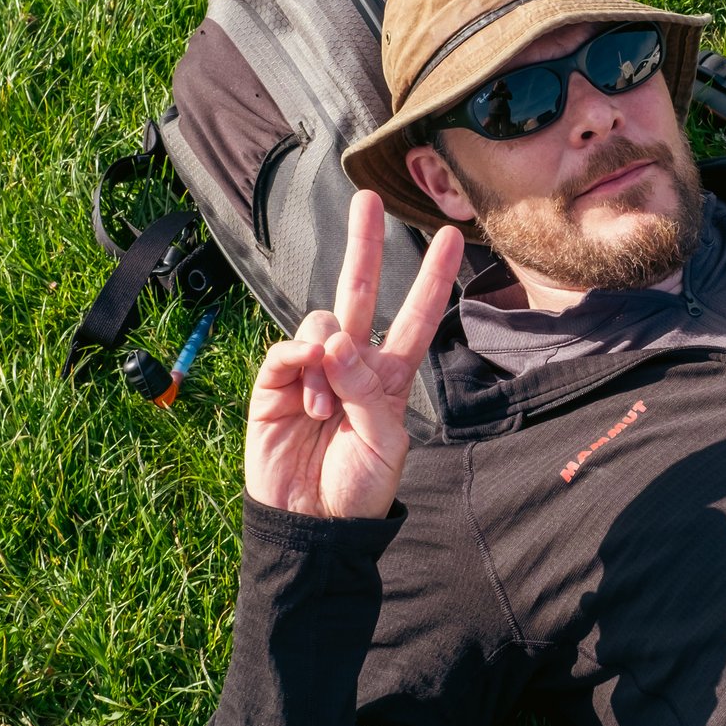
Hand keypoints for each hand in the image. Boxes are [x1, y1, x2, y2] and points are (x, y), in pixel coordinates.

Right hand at [244, 190, 464, 519]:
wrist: (314, 526)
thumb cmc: (358, 489)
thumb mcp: (384, 443)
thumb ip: (367, 390)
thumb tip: (333, 341)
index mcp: (388, 378)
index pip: (414, 318)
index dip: (432, 279)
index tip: (451, 238)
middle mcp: (351, 364)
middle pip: (359, 293)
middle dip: (364, 245)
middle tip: (367, 200)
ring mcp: (311, 371)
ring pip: (321, 324)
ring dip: (328, 362)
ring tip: (326, 411)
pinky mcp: (274, 384)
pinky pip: (286, 351)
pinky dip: (298, 363)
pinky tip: (306, 396)